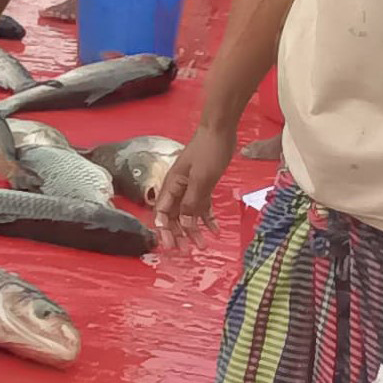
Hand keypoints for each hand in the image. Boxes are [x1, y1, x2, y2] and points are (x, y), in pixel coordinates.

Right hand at [156, 123, 231, 250]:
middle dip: (178, 235)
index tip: (170, 246)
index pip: (162, 213)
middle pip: (174, 217)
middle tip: (186, 252)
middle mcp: (178, 189)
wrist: (220, 131)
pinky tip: (216, 230)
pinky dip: (208, 219)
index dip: (164, 231)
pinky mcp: (203, 185)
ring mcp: (190, 187)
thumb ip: (191, 202)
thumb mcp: (200, 179)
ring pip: (188, 214)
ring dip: (194, 230)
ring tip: (203, 247)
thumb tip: (183, 223)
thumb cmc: (208, 152)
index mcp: (172, 185)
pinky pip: (202, 206)